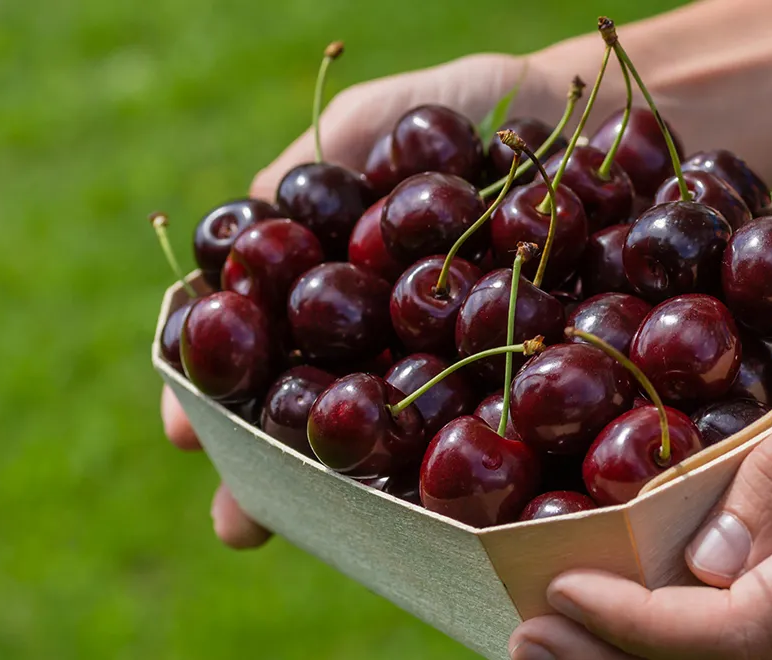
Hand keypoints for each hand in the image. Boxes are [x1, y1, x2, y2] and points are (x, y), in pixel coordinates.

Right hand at [160, 50, 577, 548]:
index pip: (269, 354)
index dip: (223, 394)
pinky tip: (453, 505)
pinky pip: (503, 427)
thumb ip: (302, 177)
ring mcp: (467, 368)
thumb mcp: (370, 121)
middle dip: (282, 473)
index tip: (183, 433)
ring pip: (408, 442)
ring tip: (335, 527)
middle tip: (241, 520)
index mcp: (344, 293)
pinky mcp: (538, 376)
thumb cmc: (470, 105)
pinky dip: (478, 462)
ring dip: (369, 490)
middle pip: (327, 416)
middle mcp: (396, 344)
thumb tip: (226, 253)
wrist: (587, 113)